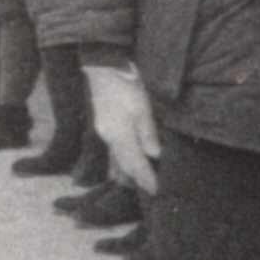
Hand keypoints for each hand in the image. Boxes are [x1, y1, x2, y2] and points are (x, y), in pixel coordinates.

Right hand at [85, 63, 159, 194]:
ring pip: (117, 158)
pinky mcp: (103, 125)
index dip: (146, 179)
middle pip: (124, 165)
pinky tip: (127, 161)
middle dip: (137, 179)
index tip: (156, 191)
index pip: (136, 164)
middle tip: (150, 190)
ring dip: (128, 171)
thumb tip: (154, 156)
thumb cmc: (126, 86)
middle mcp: (109, 138)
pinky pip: (114, 149)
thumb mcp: (142, 108)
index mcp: (120, 136)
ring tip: (139, 181)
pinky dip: (122, 159)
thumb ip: (148, 133)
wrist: (104, 68)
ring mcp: (104, 132)